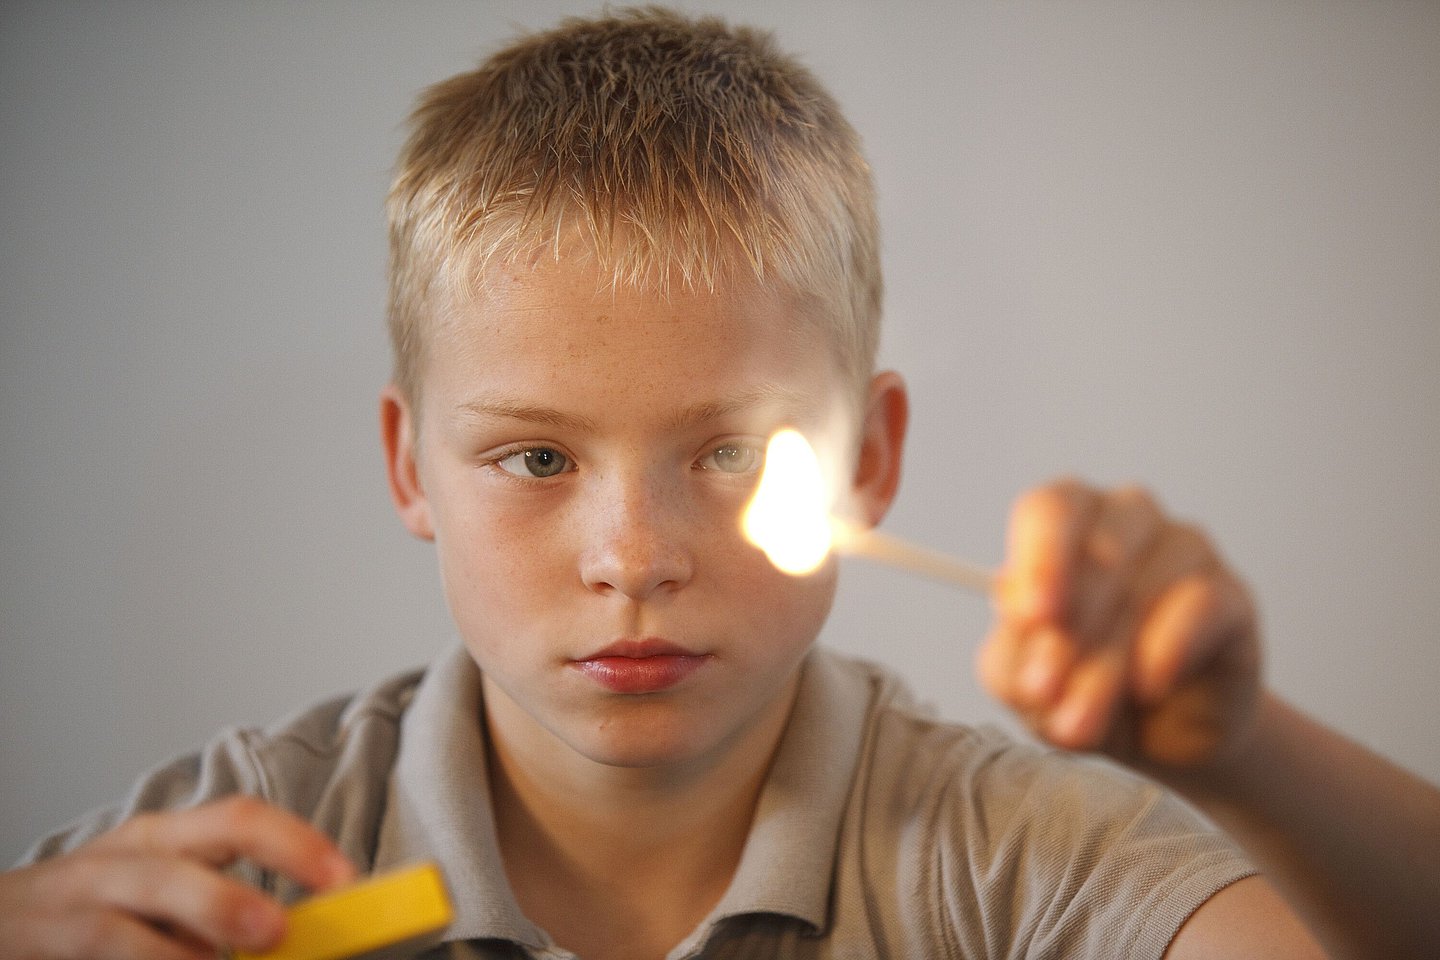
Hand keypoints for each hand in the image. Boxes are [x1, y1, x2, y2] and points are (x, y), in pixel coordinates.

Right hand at [0, 795, 354, 959]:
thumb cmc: (96, 907)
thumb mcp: (163, 894)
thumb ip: (220, 913)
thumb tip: (299, 938)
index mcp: (169, 836)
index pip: (241, 819)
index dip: (297, 843)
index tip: (345, 877)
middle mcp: (129, 857)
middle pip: (190, 853)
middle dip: (236, 891)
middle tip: (278, 929)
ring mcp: (83, 897)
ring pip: (140, 906)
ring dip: (190, 936)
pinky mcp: (46, 940)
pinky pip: (101, 950)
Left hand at [978, 479, 1261, 774]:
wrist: (1155, 736)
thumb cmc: (1077, 685)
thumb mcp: (1023, 680)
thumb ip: (1015, 651)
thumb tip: (1027, 626)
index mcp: (1067, 519)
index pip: (1050, 510)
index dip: (1040, 561)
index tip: (1031, 617)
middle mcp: (1128, 516)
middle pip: (1098, 553)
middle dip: (1066, 635)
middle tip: (1045, 692)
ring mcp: (1186, 548)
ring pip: (1144, 589)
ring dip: (1107, 662)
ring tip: (1081, 720)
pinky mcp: (1232, 595)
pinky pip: (1202, 605)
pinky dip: (1170, 647)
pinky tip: (1149, 686)